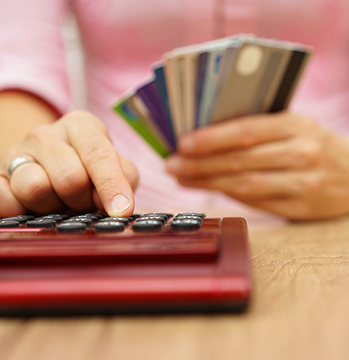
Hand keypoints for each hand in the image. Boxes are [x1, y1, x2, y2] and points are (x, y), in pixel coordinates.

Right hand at [0, 110, 137, 217]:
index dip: (111, 185)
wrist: (51, 171)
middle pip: (70, 178)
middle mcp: (46, 134)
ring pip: (35, 188)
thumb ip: (124, 179)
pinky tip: (29, 209)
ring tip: (60, 204)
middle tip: (84, 203)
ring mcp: (17, 153)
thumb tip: (118, 202)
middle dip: (83, 201)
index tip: (122, 211)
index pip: (98, 154)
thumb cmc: (91, 171)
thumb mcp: (117, 168)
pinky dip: (15, 209)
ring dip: (54, 207)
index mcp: (81, 126)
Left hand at [166, 112, 348, 219]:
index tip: (182, 143)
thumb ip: (257, 130)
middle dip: (200, 163)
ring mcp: (304, 183)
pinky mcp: (300, 207)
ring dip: (207, 182)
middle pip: (240, 160)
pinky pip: (256, 203)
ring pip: (244, 184)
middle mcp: (302, 152)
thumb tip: (207, 139)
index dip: (211, 138)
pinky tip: (209, 190)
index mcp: (296, 125)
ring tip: (182, 178)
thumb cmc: (314, 146)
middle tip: (172, 165)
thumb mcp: (293, 127)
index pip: (246, 130)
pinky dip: (228, 196)